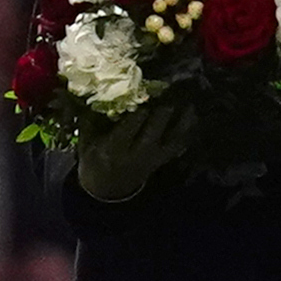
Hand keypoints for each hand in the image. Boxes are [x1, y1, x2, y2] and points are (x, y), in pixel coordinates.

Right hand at [74, 104, 192, 201]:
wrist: (108, 188)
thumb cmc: (95, 159)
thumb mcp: (86, 143)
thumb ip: (90, 121)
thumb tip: (94, 94)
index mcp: (114, 149)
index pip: (128, 129)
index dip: (138, 112)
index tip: (145, 93)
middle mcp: (136, 154)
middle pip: (153, 132)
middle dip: (162, 112)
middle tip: (170, 92)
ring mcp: (152, 158)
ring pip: (172, 140)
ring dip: (183, 122)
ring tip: (189, 103)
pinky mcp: (162, 160)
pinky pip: (179, 146)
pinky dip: (188, 132)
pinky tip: (194, 116)